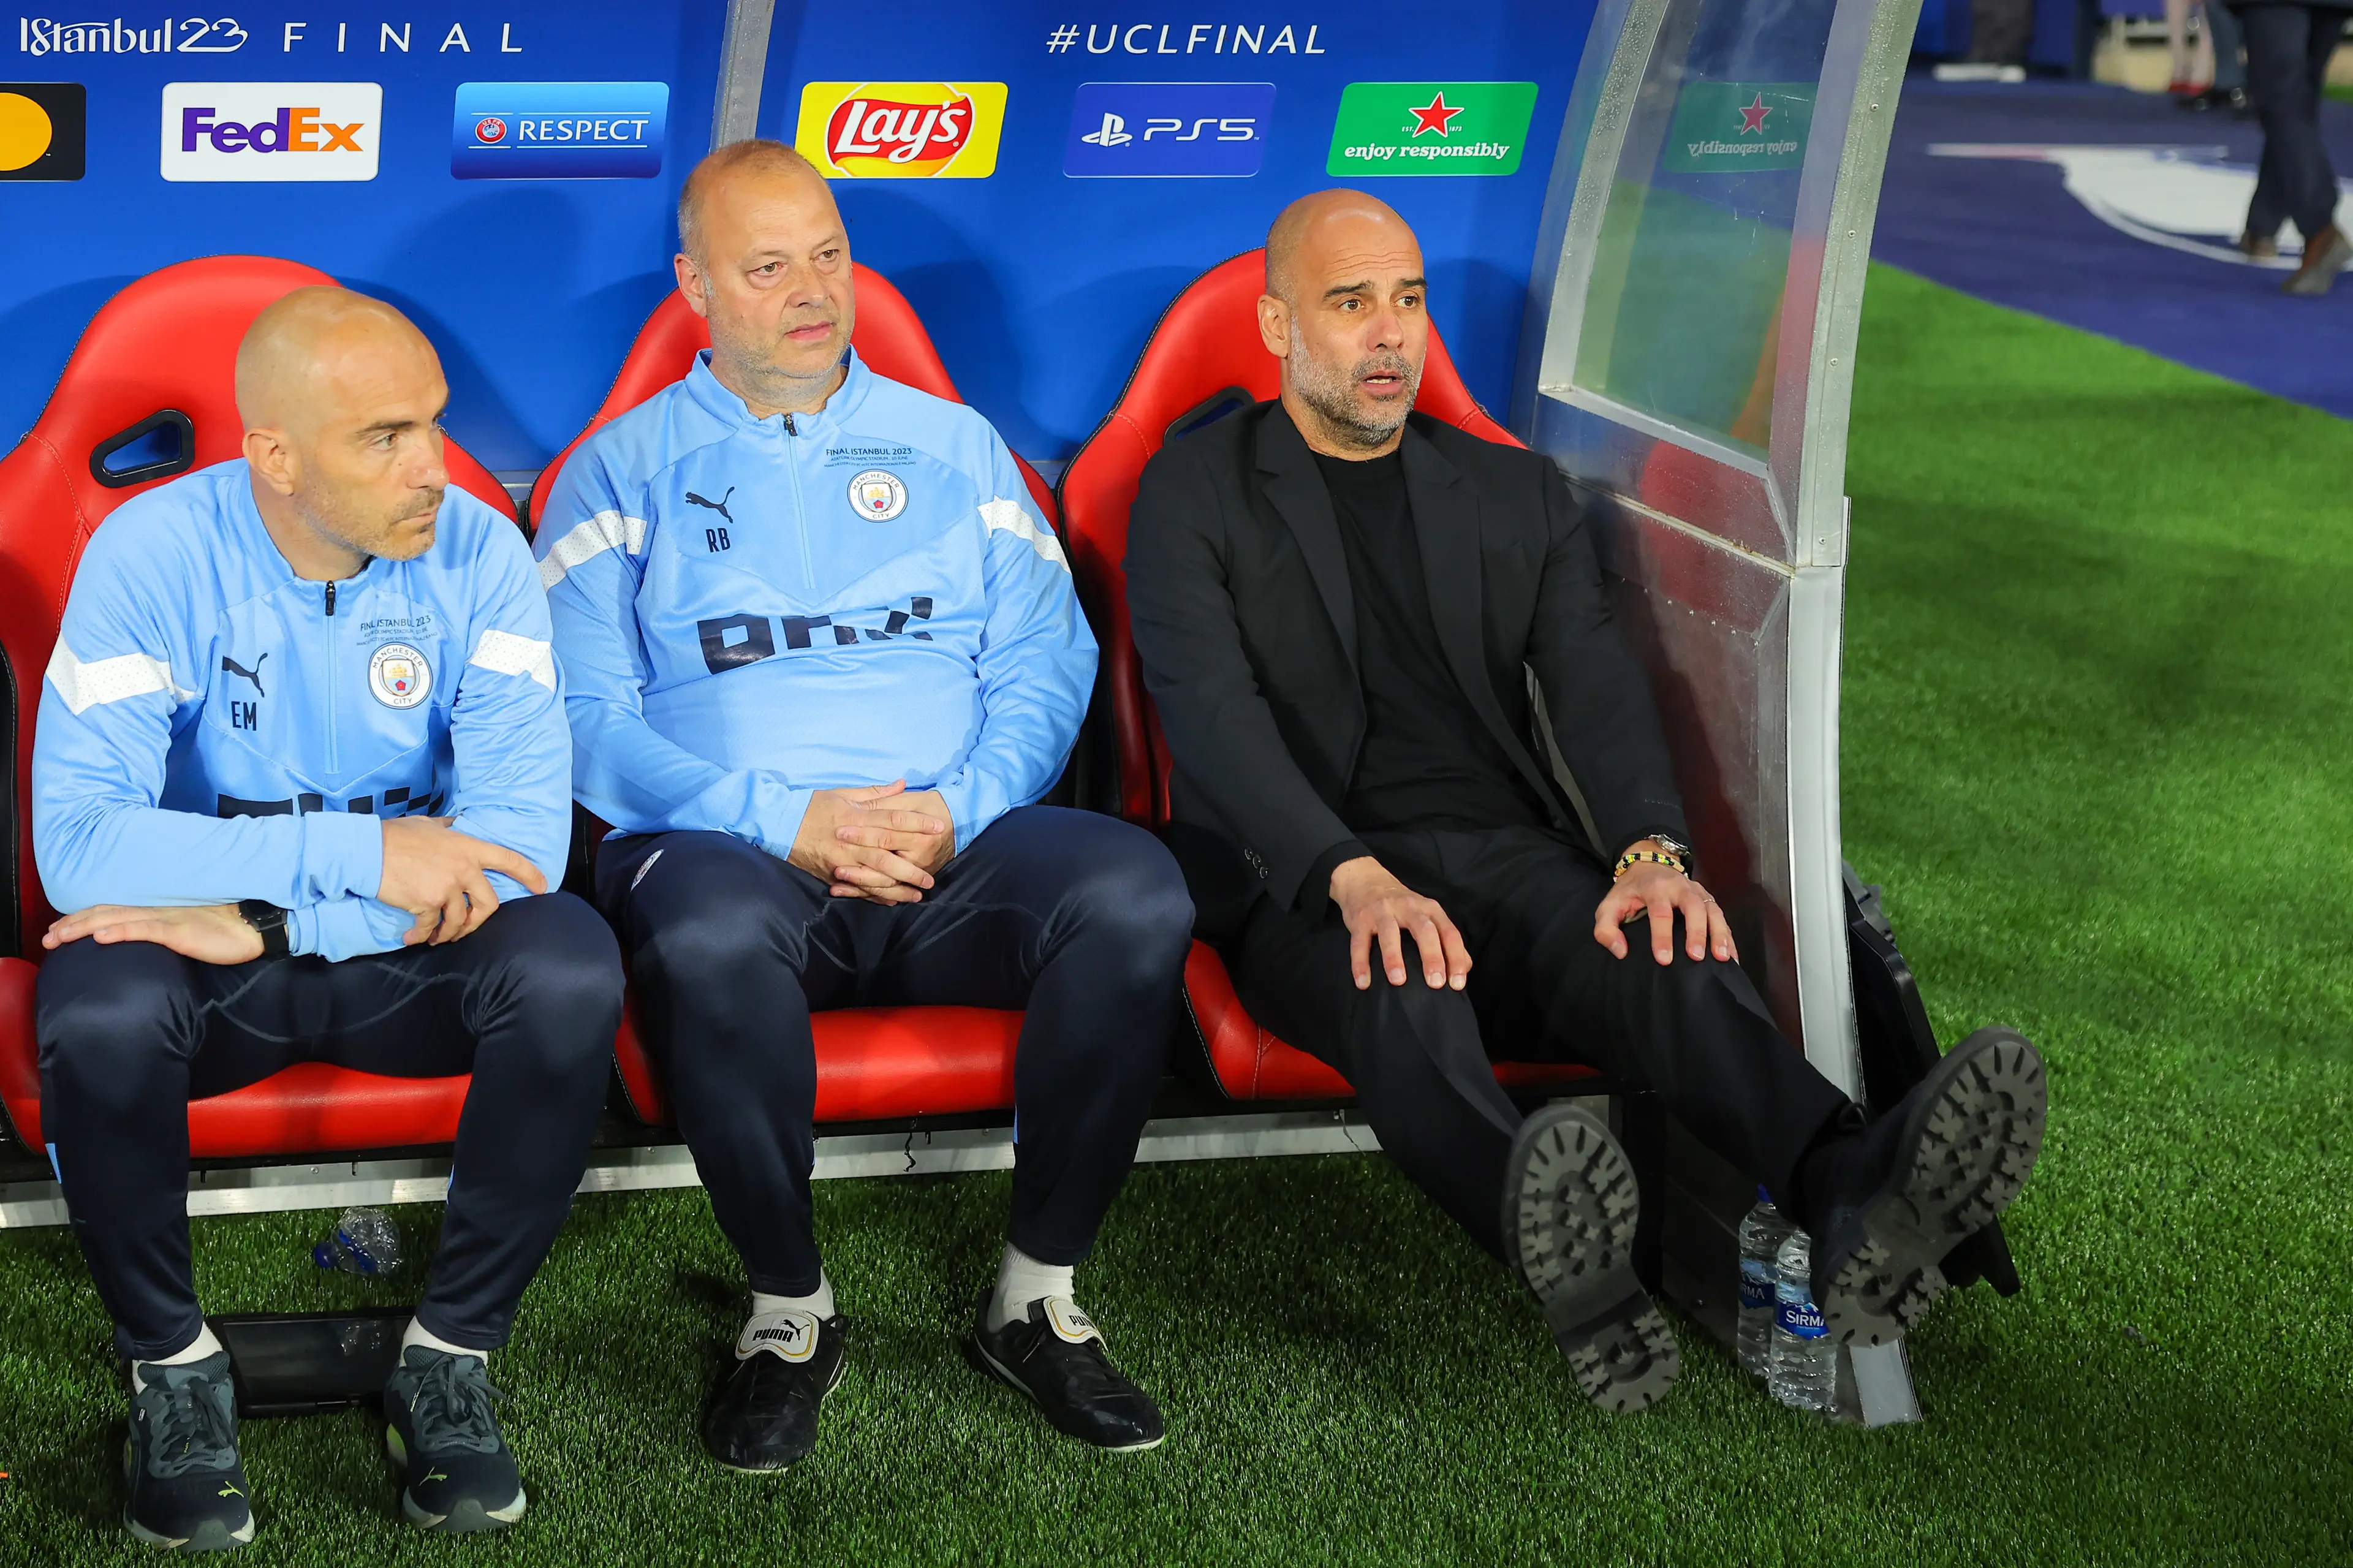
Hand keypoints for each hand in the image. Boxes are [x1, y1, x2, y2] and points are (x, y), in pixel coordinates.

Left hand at [43, 904, 263, 964]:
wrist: (253, 927)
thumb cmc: (224, 933)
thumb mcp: (186, 932)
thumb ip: (162, 935)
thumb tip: (142, 947)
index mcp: (157, 912)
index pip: (111, 911)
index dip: (82, 918)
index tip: (58, 930)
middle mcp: (155, 911)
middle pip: (105, 912)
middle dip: (71, 924)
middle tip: (47, 938)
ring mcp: (166, 919)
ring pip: (116, 918)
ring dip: (84, 927)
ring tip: (59, 936)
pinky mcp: (179, 931)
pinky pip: (144, 929)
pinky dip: (119, 930)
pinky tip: (100, 936)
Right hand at [379, 816, 548, 946]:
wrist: (368, 850)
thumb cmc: (397, 835)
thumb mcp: (431, 825)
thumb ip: (449, 829)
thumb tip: (456, 824)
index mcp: (469, 848)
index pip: (509, 860)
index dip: (530, 875)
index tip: (542, 887)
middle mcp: (464, 869)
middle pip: (489, 904)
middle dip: (479, 921)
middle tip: (466, 927)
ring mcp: (447, 888)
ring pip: (460, 921)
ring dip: (449, 934)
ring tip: (436, 936)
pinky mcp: (428, 904)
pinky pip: (431, 928)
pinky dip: (422, 936)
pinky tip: (412, 937)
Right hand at [788, 782, 952, 904]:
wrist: (777, 824)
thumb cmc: (812, 806)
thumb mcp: (842, 794)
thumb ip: (874, 793)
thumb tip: (901, 785)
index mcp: (856, 818)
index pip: (893, 820)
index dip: (918, 824)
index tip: (939, 828)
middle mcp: (851, 842)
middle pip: (887, 856)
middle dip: (911, 868)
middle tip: (931, 878)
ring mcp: (841, 861)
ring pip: (874, 877)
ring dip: (897, 888)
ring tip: (917, 895)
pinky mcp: (831, 874)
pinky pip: (856, 889)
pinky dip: (874, 896)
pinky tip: (891, 901)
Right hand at [1328, 856, 1471, 991]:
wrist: (1364, 879)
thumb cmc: (1401, 905)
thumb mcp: (1426, 914)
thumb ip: (1445, 938)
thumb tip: (1465, 967)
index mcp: (1429, 909)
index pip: (1449, 932)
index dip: (1456, 957)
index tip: (1457, 983)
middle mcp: (1408, 907)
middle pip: (1424, 930)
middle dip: (1432, 957)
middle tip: (1435, 983)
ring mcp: (1382, 911)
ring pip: (1390, 934)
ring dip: (1394, 958)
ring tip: (1398, 981)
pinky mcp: (1360, 919)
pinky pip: (1359, 942)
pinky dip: (1360, 963)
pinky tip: (1363, 983)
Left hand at [1593, 843, 1737, 965]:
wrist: (1648, 865)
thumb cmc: (1629, 891)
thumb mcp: (1609, 905)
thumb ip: (1606, 928)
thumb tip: (1620, 952)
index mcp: (1655, 888)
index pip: (1660, 912)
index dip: (1662, 937)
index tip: (1664, 960)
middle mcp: (1680, 887)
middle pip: (1694, 906)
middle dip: (1696, 932)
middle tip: (1696, 957)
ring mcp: (1698, 891)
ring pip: (1713, 910)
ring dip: (1719, 934)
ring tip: (1722, 958)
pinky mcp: (1708, 899)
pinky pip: (1722, 918)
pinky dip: (1728, 937)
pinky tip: (1732, 957)